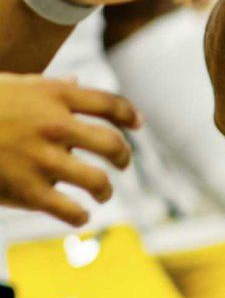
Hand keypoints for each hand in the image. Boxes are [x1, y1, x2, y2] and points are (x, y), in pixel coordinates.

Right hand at [0, 74, 137, 226]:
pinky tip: (78, 215)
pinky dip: (79, 215)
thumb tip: (75, 81)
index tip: (137, 125)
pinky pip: (70, 210)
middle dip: (123, 157)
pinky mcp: (28, 190)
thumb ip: (49, 87)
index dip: (128, 116)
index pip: (108, 104)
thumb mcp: (15, 85)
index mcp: (53, 95)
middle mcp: (55, 125)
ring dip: (104, 190)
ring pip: (97, 181)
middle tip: (121, 164)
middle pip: (112, 143)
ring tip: (100, 194)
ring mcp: (42, 159)